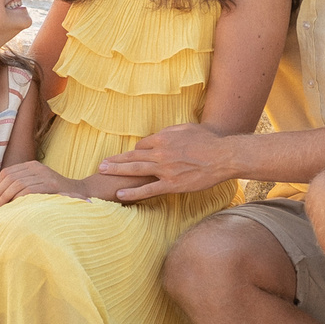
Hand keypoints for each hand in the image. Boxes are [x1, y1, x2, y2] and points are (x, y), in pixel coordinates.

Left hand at [0, 161, 79, 206]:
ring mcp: (44, 175)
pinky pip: (28, 190)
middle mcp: (37, 167)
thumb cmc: (54, 194)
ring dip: (4, 197)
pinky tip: (12, 208)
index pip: (7, 172)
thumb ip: (22, 186)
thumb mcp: (37, 184)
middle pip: (9, 177)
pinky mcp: (50, 184)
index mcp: (31, 165)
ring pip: (17, 183)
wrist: (79, 193)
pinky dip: (17, 199)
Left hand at [100, 124, 236, 201]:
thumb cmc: (209, 140)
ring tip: (103, 173)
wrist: (223, 156)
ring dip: (117, 172)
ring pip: (135, 171)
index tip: (132, 157)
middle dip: (115, 161)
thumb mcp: (187, 128)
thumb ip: (171, 131)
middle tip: (101, 165)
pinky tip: (120, 195)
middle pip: (132, 157)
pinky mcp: (171, 185)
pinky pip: (147, 190)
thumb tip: (161, 134)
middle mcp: (160, 153)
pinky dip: (132, 193)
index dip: (136, 151)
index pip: (141, 145)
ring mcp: (164, 170)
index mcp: (163, 138)